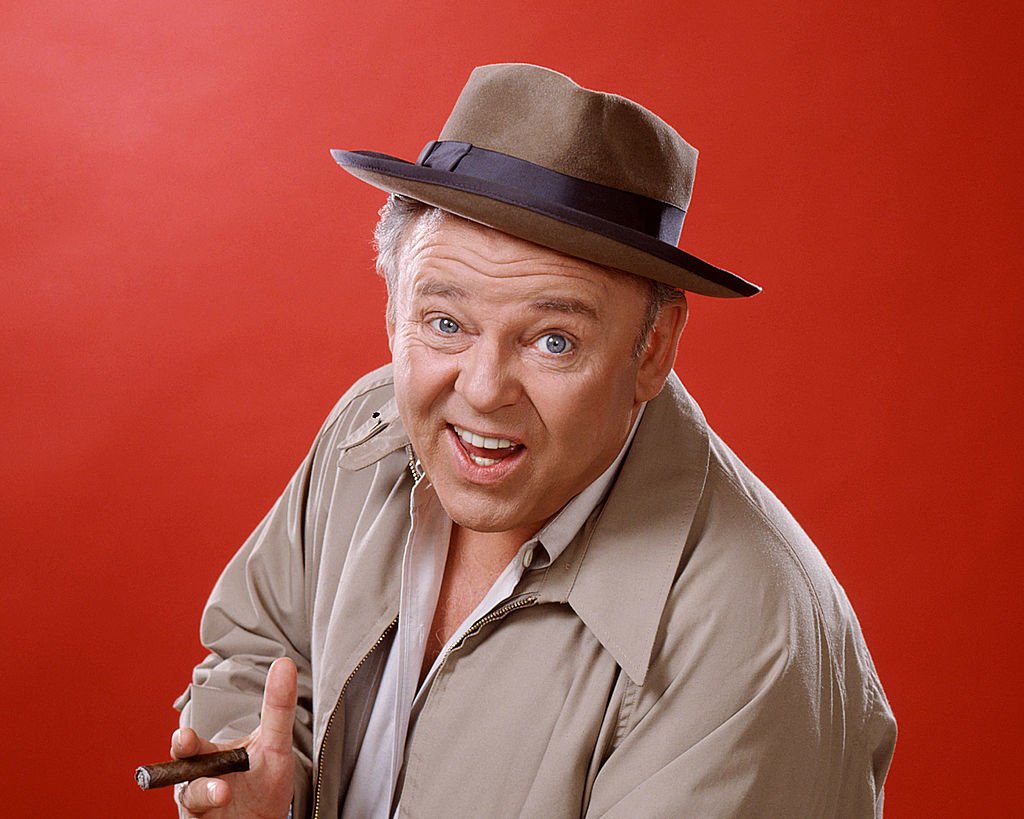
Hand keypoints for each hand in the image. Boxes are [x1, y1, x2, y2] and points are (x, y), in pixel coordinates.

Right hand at [172, 657, 296, 817]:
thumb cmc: (264, 783)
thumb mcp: (275, 744)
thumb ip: (277, 708)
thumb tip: (284, 664)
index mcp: (209, 756)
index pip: (190, 745)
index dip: (184, 740)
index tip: (185, 736)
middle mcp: (196, 779)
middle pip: (179, 771)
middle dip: (180, 764)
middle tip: (185, 748)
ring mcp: (198, 804)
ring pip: (190, 798)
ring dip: (205, 793)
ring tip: (223, 792)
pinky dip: (207, 812)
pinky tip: (220, 806)